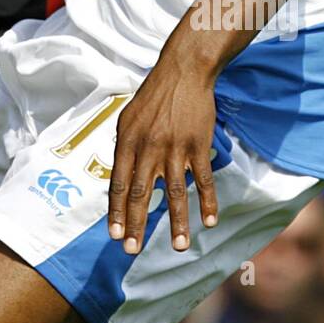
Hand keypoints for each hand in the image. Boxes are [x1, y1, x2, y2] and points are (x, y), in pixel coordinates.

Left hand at [108, 52, 218, 254]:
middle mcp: (148, 147)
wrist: (182, 72)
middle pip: (141, 193)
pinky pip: (204, 179)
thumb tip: (119, 182)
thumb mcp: (127, 119)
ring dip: (178, 222)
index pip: (119, 183)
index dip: (116, 211)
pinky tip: (209, 221)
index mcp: (127, 141)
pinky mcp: (198, 145)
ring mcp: (175, 148)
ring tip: (180, 248)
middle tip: (132, 250)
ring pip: (175, 192)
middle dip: (136, 225)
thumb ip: (123, 150)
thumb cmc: (152, 97)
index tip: (114, 235)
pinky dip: (208, 201)